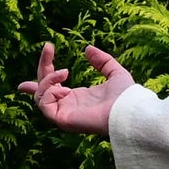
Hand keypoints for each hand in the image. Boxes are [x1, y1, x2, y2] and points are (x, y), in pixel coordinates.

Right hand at [17, 42, 132, 136]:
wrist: (128, 110)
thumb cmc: (126, 97)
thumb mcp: (115, 73)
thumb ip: (102, 61)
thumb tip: (88, 49)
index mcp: (77, 97)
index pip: (52, 87)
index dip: (44, 71)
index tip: (48, 48)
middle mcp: (68, 107)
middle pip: (41, 89)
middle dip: (42, 67)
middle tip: (49, 47)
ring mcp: (64, 114)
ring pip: (39, 96)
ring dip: (47, 80)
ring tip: (65, 72)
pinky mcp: (63, 120)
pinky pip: (44, 106)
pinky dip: (50, 93)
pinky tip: (66, 90)